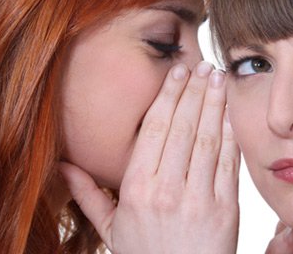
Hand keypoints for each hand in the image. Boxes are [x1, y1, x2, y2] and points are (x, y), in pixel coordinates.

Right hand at [60, 61, 239, 253]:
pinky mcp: (225, 210)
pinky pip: (228, 163)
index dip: (168, 96)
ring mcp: (198, 200)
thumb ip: (88, 195)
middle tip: (201, 64)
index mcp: (136, 190)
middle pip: (183, 127)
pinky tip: (229, 111)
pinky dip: (230, 133)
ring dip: (214, 103)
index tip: (177, 72)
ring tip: (217, 77)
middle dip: (194, 91)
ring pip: (207, 139)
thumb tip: (63, 166)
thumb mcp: (110, 229)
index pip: (155, 130)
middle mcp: (166, 191)